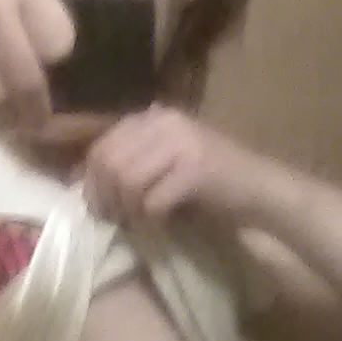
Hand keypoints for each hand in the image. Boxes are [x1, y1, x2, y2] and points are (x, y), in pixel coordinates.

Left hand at [81, 106, 270, 226]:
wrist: (260, 190)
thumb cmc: (210, 182)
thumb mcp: (165, 161)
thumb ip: (130, 161)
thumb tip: (81, 180)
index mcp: (154, 118)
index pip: (102, 145)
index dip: (92, 180)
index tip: (100, 206)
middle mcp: (165, 122)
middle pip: (109, 162)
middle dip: (106, 197)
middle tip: (116, 219)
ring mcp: (182, 143)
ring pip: (126, 181)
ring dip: (127, 210)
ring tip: (138, 221)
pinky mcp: (197, 169)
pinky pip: (153, 200)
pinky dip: (151, 219)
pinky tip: (161, 223)